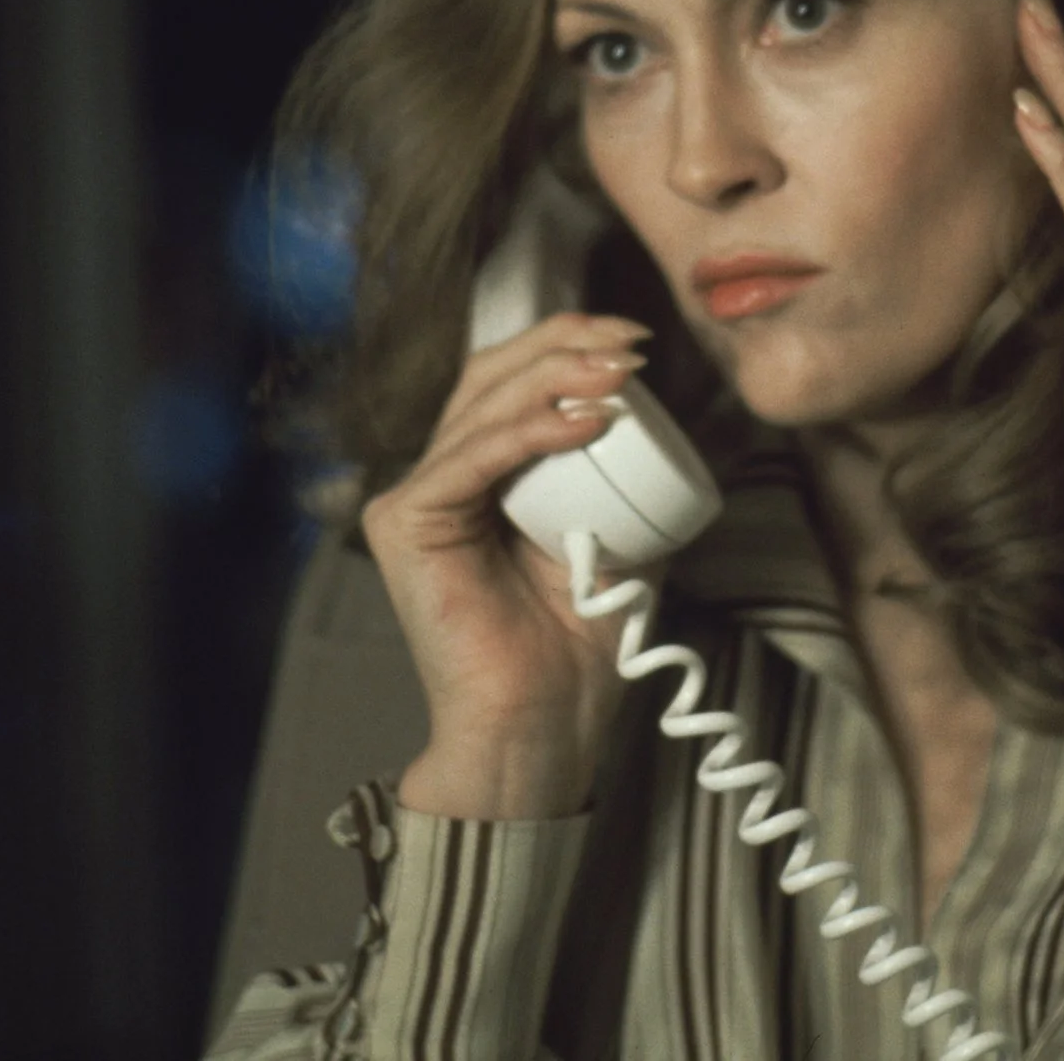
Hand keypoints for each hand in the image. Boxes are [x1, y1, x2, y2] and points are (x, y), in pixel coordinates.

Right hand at [359, 309, 655, 817]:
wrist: (544, 724)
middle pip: (491, 377)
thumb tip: (660, 422)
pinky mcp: (404, 525)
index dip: (566, 344)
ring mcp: (416, 498)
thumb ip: (622, 480)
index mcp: (483, 474)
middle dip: (563, 346)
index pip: (513, 381)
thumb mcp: (616, 538)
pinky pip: (470, 459)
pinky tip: (583, 422)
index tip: (633, 339)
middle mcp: (441, 476)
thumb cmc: (575, 646)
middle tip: (629, 344)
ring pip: (481, 407)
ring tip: (618, 377)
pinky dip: (529, 433)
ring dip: (555, 379)